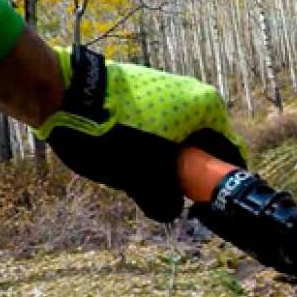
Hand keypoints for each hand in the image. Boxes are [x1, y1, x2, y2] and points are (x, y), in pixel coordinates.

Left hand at [34, 46, 247, 221]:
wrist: (66, 94)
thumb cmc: (114, 136)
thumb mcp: (143, 179)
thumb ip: (164, 201)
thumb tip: (169, 210)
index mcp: (207, 109)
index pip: (230, 153)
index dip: (220, 182)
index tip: (207, 202)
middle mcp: (194, 92)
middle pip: (203, 144)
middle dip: (190, 170)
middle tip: (170, 192)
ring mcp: (168, 86)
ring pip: (179, 134)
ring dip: (168, 157)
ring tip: (142, 174)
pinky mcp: (144, 86)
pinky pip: (159, 123)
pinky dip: (152, 142)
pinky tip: (126, 153)